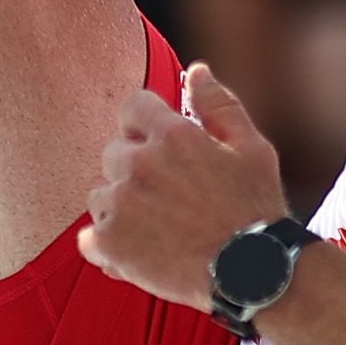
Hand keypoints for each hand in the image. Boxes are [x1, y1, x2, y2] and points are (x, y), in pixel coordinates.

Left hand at [75, 62, 288, 311]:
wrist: (255, 275)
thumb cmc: (257, 210)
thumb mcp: (251, 148)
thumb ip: (218, 105)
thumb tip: (195, 70)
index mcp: (172, 135)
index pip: (132, 108)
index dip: (144, 127)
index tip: (161, 151)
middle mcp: (139, 164)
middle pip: (114, 154)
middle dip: (136, 171)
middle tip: (170, 200)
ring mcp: (121, 205)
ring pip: (100, 195)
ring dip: (120, 209)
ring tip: (159, 230)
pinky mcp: (110, 245)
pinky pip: (89, 239)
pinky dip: (108, 248)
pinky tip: (140, 254)